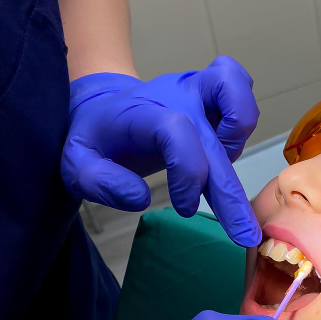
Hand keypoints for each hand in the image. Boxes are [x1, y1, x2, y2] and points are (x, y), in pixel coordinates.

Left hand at [61, 57, 261, 245]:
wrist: (103, 106)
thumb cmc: (96, 139)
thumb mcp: (77, 165)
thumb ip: (99, 183)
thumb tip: (140, 198)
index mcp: (143, 115)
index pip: (178, 132)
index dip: (188, 173)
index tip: (184, 208)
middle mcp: (176, 98)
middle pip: (216, 138)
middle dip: (232, 192)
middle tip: (244, 235)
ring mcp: (196, 89)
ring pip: (238, 102)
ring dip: (236, 146)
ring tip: (216, 174)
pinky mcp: (211, 89)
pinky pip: (240, 84)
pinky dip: (242, 118)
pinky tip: (224, 147)